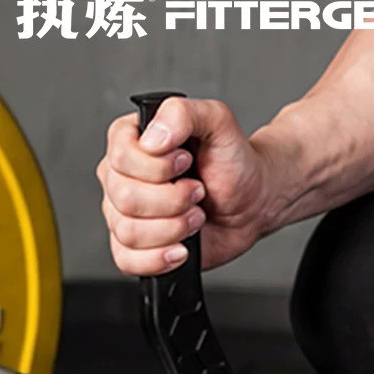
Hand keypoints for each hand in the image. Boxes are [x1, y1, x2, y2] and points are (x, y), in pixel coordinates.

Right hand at [98, 96, 275, 274]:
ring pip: (128, 231)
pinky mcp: (138, 246)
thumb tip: (152, 138)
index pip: (120, 157)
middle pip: (124, 198)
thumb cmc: (234, 163)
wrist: (253, 203)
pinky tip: (182, 248)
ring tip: (196, 216)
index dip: (158, 167)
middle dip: (173, 201)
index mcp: (131, 141)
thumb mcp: (217, 121)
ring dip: (173, 228)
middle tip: (198, 193)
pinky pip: (126, 260)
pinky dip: (158, 259)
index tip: (186, 162)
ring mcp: (126, 214)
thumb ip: (182, 112)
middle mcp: (122, 176)